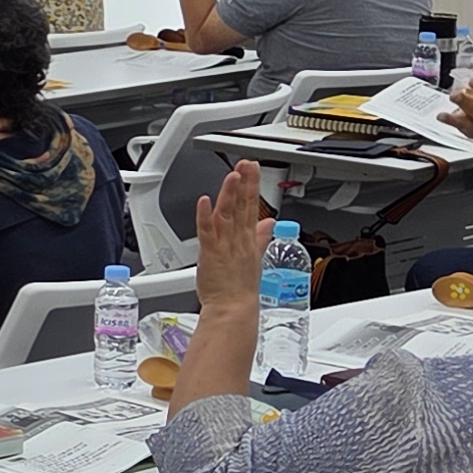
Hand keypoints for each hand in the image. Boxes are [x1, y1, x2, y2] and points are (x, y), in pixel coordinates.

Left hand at [192, 159, 269, 312]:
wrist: (233, 309)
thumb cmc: (240, 288)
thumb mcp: (255, 257)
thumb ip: (260, 237)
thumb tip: (268, 223)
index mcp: (247, 239)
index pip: (251, 207)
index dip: (251, 186)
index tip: (252, 169)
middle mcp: (238, 239)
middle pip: (243, 206)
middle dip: (245, 183)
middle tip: (247, 163)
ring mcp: (225, 245)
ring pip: (227, 214)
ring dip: (229, 194)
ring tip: (233, 175)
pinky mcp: (211, 253)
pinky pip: (207, 231)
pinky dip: (205, 216)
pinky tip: (204, 201)